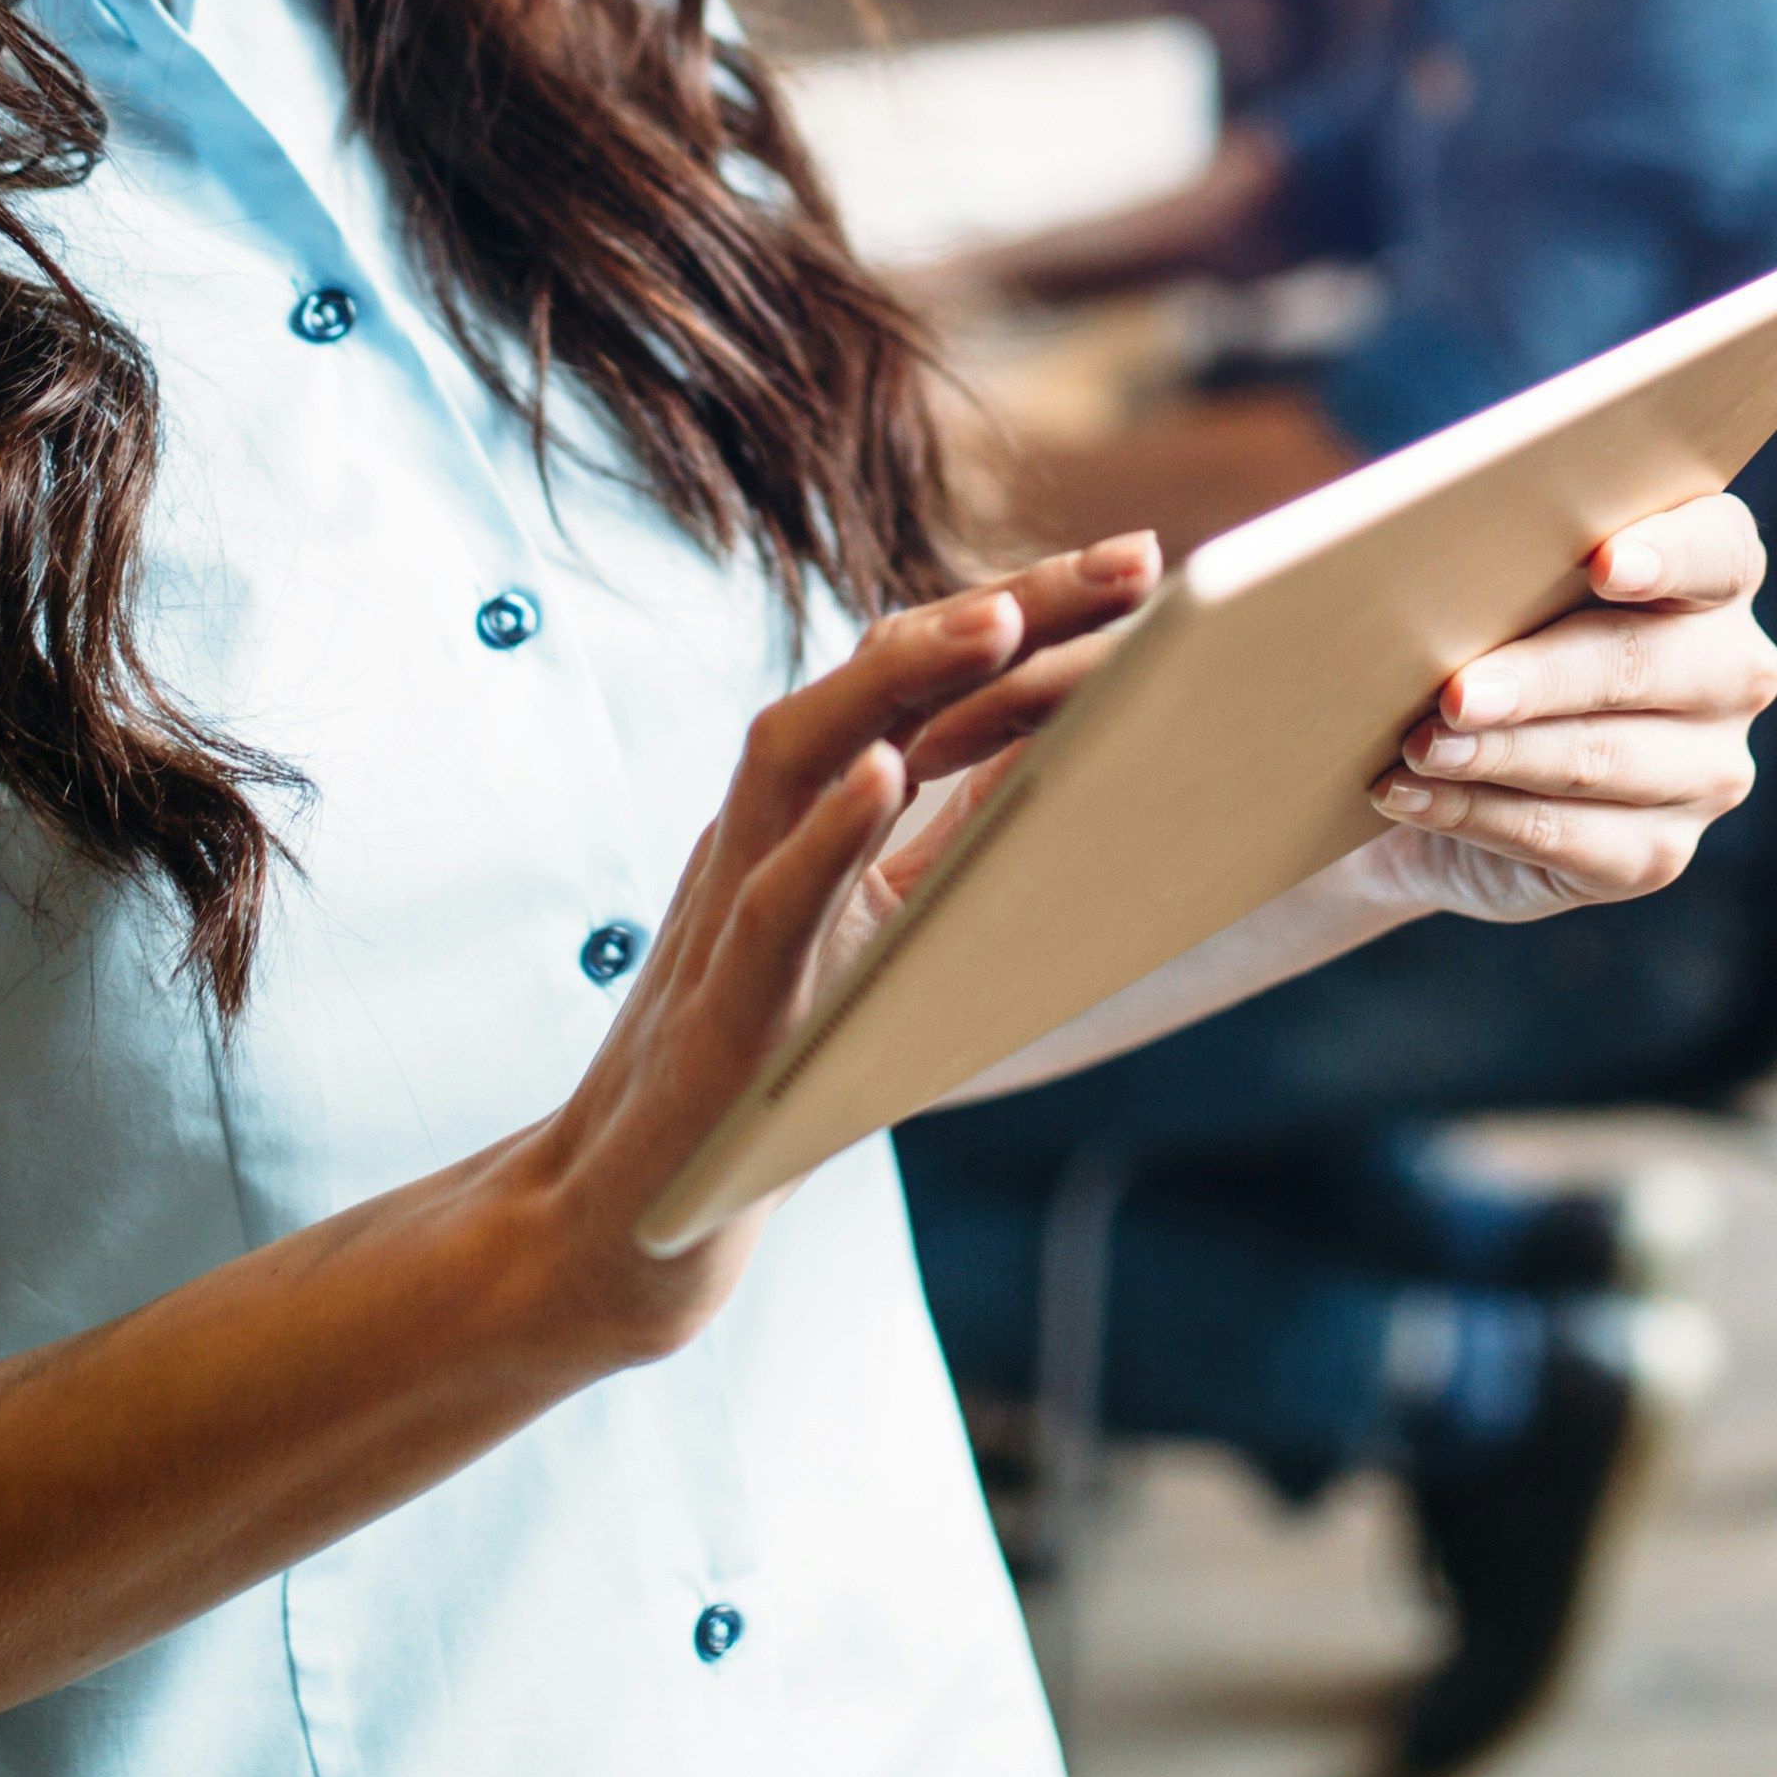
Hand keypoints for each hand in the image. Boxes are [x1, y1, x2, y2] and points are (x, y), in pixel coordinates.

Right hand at [480, 535, 1160, 1351]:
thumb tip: (1078, 758)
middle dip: (997, 607)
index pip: (922, 681)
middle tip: (1127, 559)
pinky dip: (821, 834)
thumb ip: (950, 844)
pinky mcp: (723, 1002)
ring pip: (797, 751)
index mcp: (817, 814)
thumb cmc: (773, 1068)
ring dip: (898, 679)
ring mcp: (733, 906)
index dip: (1021, 613)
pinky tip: (879, 778)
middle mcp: (769, 830)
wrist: (640, 1217)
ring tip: (1000, 621)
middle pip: (871, 679)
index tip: (1136, 565)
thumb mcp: (880, 936)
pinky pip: (765, 900)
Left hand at [1344, 492, 1776, 924]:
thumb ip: (1507, 553)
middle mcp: (1731, 670)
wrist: (1448, 762)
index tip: (1605, 564)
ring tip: (1420, 747)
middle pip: (1645, 662)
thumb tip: (1436, 551)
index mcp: (1715, 572)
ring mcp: (1707, 770)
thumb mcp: (1499, 580)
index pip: (1717, 551)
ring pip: (1600, 757)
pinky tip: (1413, 795)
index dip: (1668, 555)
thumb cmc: (1482, 633)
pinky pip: (1566, 836)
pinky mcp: (1657, 854)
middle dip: (1543, 678)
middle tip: (1460, 693)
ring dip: (1497, 754)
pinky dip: (1476, 812)